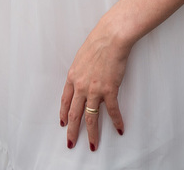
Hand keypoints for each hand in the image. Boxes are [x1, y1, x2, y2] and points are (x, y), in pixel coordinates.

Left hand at [60, 17, 131, 151]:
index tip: (63, 124)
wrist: (110, 38)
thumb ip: (80, 72)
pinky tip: (119, 129)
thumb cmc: (97, 44)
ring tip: (93, 145)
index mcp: (72, 77)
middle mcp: (81, 86)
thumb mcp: (80, 58)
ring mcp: (94, 89)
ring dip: (92, 134)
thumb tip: (81, 80)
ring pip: (90, 117)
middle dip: (72, 131)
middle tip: (71, 143)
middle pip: (74, 114)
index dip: (63, 114)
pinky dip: (117, 121)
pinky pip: (113, 111)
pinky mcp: (109, 90)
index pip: (65, 101)